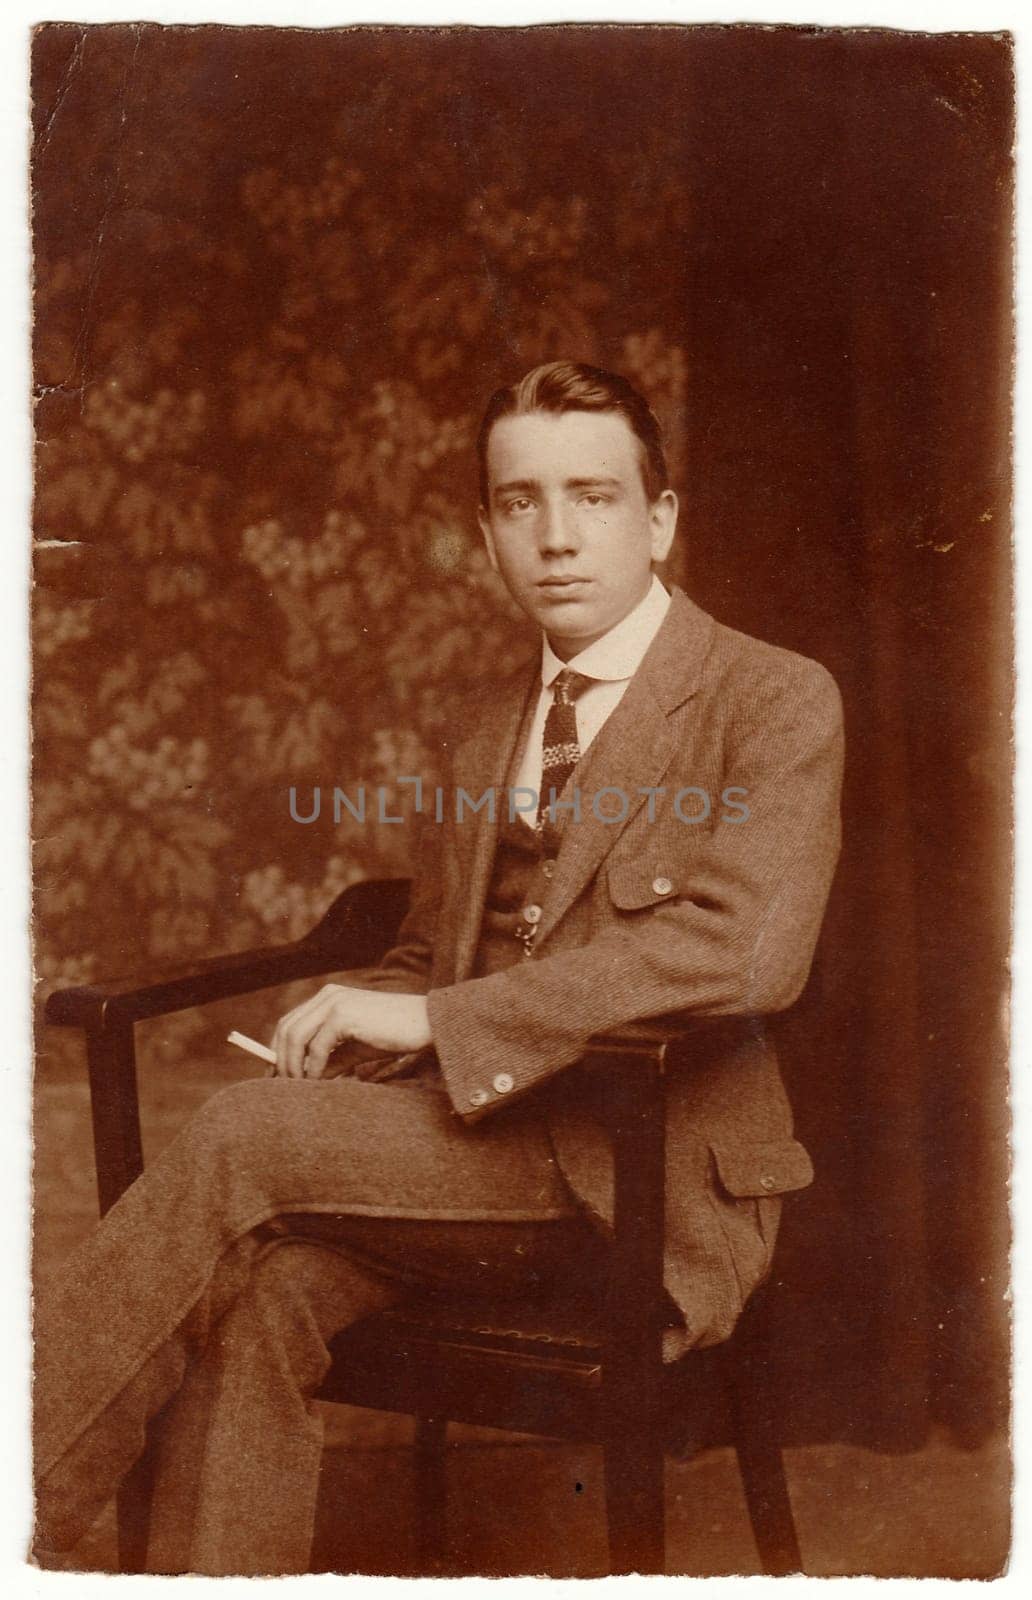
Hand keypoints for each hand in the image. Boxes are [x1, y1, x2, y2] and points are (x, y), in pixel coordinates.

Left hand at [269, 985, 431, 1079]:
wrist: (425, 1024)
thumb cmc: (393, 1036)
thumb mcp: (354, 1050)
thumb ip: (330, 1060)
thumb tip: (305, 1079)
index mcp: (328, 998)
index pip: (290, 1022)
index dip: (278, 1050)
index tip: (276, 1077)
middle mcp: (327, 996)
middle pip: (286, 1028)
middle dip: (281, 1060)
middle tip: (285, 1087)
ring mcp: (334, 1002)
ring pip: (295, 1036)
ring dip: (293, 1065)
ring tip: (301, 1086)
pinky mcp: (344, 1014)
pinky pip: (316, 1046)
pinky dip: (313, 1067)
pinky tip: (319, 1081)